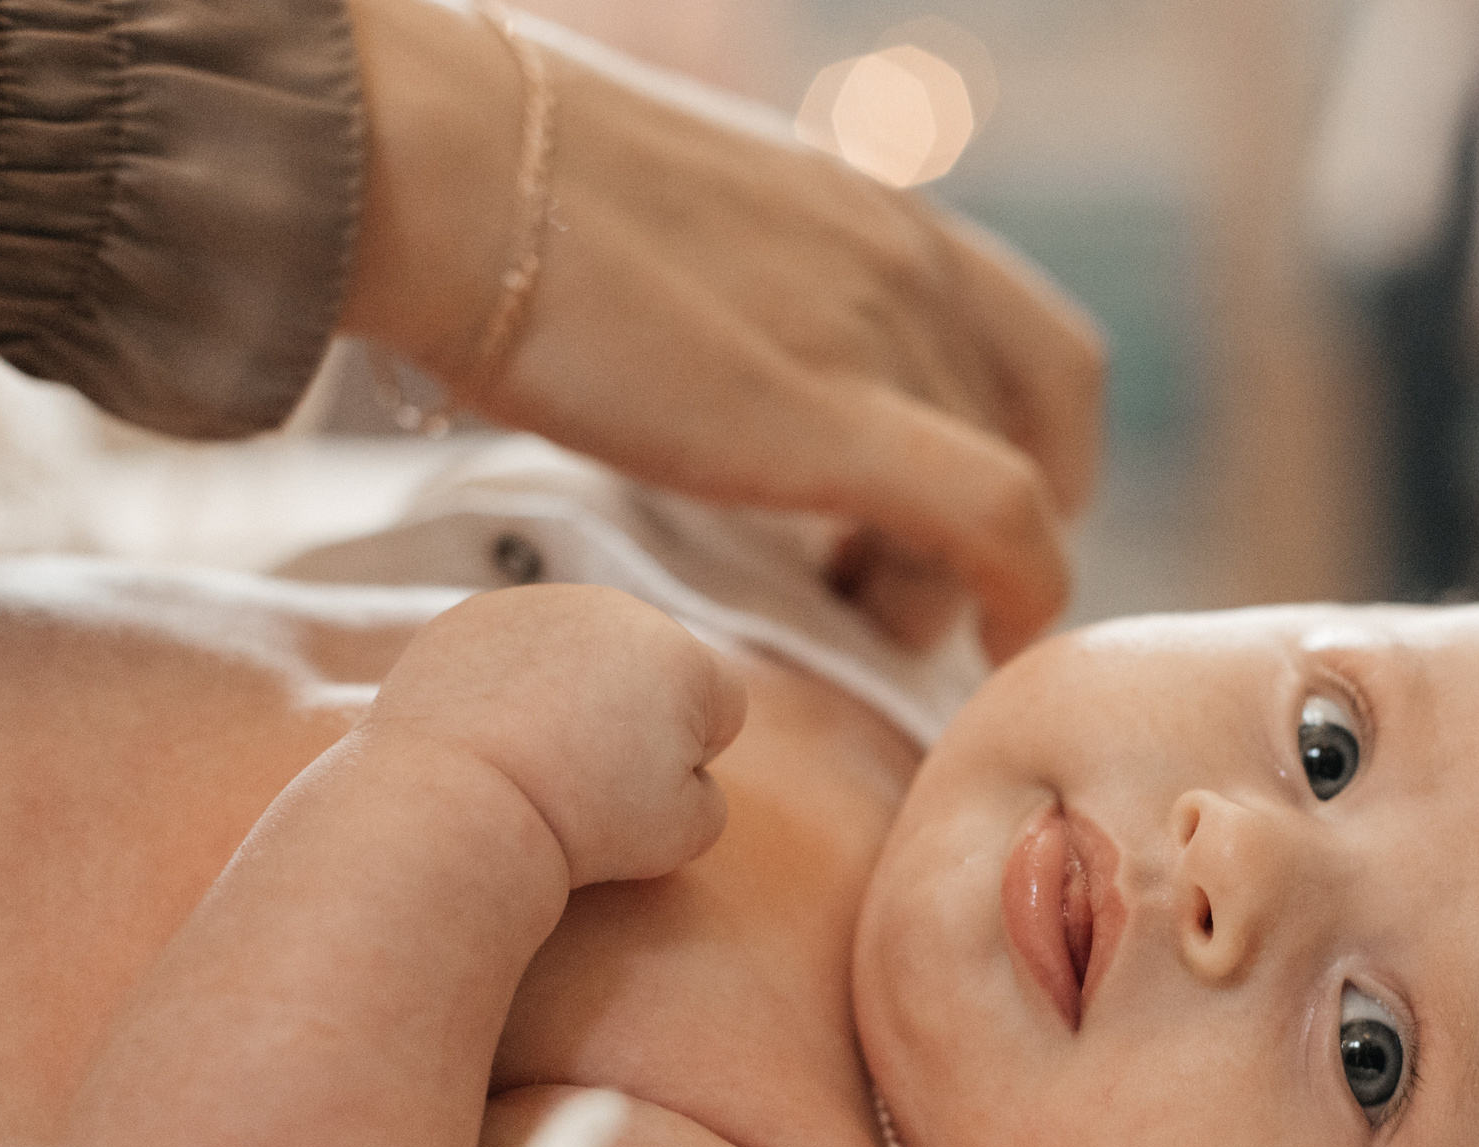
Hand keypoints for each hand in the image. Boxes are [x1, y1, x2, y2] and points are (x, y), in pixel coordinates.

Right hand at [340, 0, 1105, 661]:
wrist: (438, 166)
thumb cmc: (496, 195)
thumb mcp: (670, 239)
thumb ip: (737, 306)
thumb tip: (702, 373)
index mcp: (872, 213)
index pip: (1037, 351)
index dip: (1040, 458)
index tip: (973, 535)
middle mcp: (909, 260)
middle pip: (1032, 435)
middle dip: (993, 535)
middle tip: (897, 596)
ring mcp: (883, 332)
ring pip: (1012, 487)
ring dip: (952, 577)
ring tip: (853, 621)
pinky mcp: (835, 415)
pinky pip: (999, 521)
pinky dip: (1019, 595)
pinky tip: (986, 647)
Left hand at [368, 585, 748, 887]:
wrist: (456, 804)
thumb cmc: (579, 822)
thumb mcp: (686, 832)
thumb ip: (707, 792)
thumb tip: (680, 767)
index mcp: (682, 656)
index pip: (722, 707)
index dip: (693, 759)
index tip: (644, 789)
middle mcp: (616, 610)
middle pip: (651, 670)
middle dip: (635, 714)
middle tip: (589, 775)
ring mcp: (537, 605)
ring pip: (581, 653)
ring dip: (572, 693)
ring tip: (536, 757)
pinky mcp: (469, 617)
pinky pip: (513, 652)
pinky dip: (509, 686)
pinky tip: (490, 736)